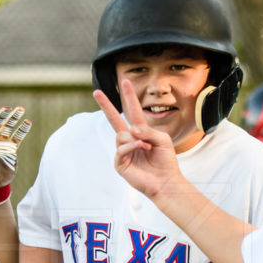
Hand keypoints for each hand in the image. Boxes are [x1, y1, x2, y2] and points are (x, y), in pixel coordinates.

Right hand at [93, 80, 181, 200]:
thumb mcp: (162, 139)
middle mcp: (129, 140)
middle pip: (114, 119)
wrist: (166, 181)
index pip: (132, 110)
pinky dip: (132, 147)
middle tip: (96, 92)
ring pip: (121, 135)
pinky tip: (141, 149)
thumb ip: (148, 130)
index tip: (125, 81)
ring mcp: (123, 151)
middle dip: (105, 105)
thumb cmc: (166, 161)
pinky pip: (121, 149)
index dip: (129, 96)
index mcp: (140, 132)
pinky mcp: (120, 163)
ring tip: (146, 147)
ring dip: (135, 139)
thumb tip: (131, 130)